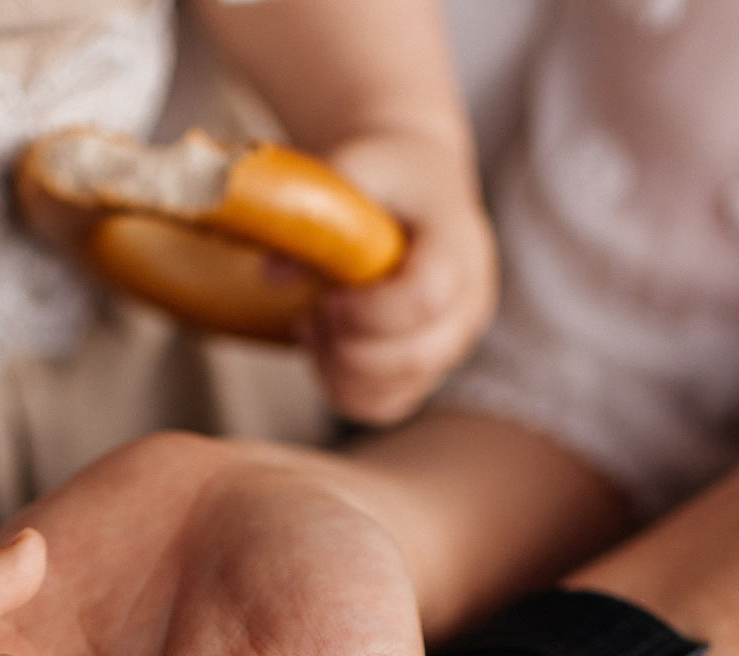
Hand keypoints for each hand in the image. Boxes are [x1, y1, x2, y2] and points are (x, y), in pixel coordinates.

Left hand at [309, 129, 496, 425]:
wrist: (416, 182)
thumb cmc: (385, 174)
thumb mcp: (353, 168)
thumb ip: (315, 210)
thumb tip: (270, 274)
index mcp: (458, 246)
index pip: (426, 298)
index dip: (370, 310)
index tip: (330, 295)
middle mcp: (469, 302)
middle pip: (416, 357)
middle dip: (348, 349)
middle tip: (313, 314)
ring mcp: (451, 341)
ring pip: (397, 390)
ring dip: (340, 371)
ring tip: (313, 326)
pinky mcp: (427, 366)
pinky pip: (384, 405)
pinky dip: (343, 389)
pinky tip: (325, 348)